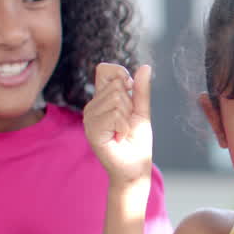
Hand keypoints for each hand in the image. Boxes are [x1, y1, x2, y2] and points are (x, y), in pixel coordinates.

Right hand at [83, 62, 152, 184]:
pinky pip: (114, 114)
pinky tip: (119, 137)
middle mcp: (92, 106)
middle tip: (127, 123)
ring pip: (115, 99)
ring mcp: (89, 118)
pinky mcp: (91, 130)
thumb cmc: (137, 141)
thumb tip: (144, 66)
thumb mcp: (141, 111)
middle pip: (116, 85)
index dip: (121, 75)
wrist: (135, 167)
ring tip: (122, 131)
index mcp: (102, 99)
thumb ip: (141, 90)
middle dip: (129, 104)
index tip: (130, 93)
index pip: (105, 70)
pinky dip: (124, 127)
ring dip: (127, 117)